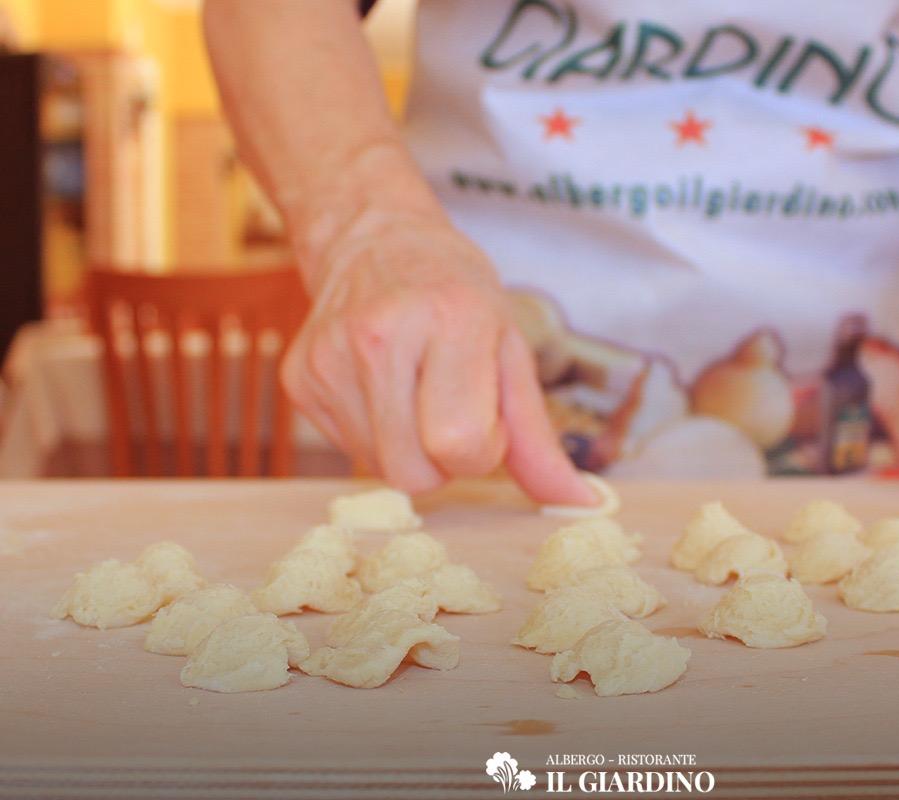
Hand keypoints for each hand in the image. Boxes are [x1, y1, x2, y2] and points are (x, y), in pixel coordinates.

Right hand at [281, 216, 596, 504]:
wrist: (376, 238)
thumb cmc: (458, 296)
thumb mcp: (512, 352)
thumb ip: (539, 438)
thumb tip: (582, 504)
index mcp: (450, 318)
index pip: (460, 445)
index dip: (482, 449)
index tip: (483, 412)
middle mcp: (380, 334)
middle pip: (413, 474)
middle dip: (443, 460)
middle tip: (449, 409)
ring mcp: (330, 356)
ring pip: (379, 470)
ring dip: (409, 450)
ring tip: (416, 394)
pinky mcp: (298, 376)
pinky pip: (347, 452)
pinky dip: (375, 435)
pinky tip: (382, 389)